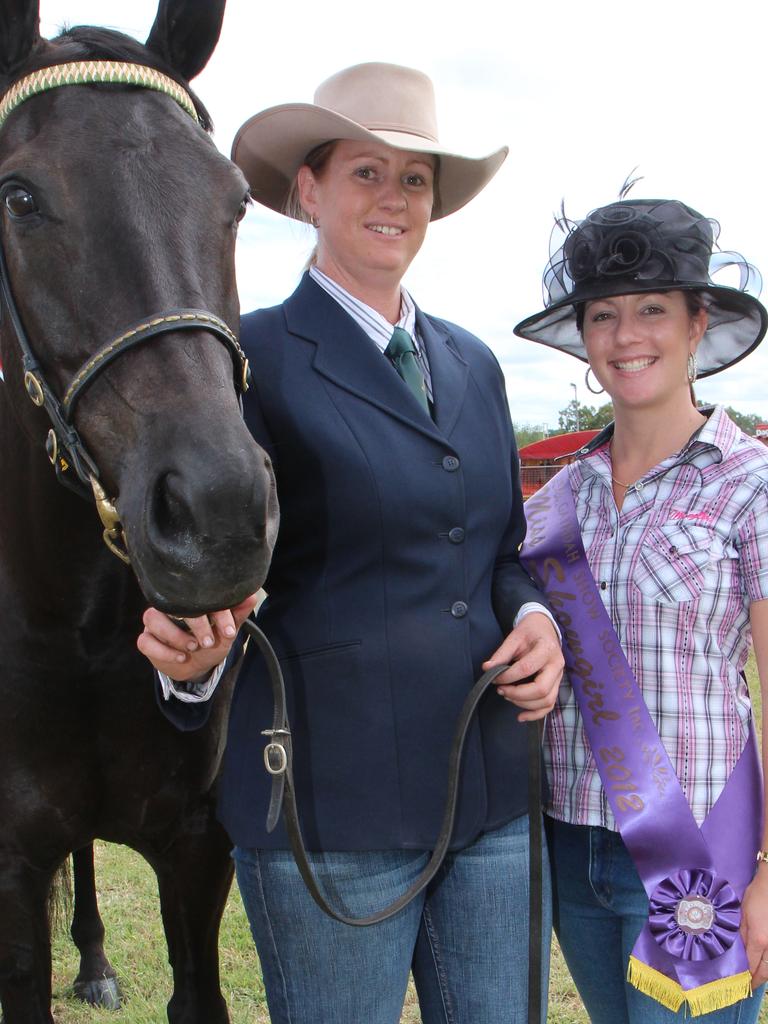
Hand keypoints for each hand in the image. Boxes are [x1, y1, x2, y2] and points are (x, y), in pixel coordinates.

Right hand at [136, 593, 259, 681]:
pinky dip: (164, 651)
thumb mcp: (226, 630)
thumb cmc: (211, 641)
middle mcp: (168, 607)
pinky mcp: (146, 641)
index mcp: (188, 600)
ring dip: (174, 635)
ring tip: (193, 647)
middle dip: (193, 622)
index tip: (229, 631)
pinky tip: (181, 657)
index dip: (214, 611)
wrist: (197, 666)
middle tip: (208, 641)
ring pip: (152, 619)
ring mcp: (155, 624)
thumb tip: (251, 595)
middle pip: (171, 603)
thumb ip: (237, 614)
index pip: (197, 596)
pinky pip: (145, 642)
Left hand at [482, 611, 563, 721]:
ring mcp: (559, 677)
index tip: (494, 677)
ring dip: (524, 703)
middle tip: (501, 690)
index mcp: (547, 649)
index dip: (507, 677)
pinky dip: (535, 714)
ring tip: (507, 696)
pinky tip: (521, 716)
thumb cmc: (530, 631)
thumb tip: (486, 668)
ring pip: (546, 700)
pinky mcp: (557, 685)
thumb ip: (501, 654)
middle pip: (541, 689)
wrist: (544, 628)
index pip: (526, 668)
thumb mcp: (514, 637)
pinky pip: (549, 705)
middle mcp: (557, 665)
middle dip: (517, 694)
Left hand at [740, 863, 767, 987]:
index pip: (751, 964)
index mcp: (759, 939)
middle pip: (766, 970)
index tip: (741, 983)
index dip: (746, 976)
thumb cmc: (756, 896)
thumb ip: (741, 934)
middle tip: (749, 987)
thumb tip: (738, 951)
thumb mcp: (743, 914)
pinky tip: (766, 966)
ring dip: (766, 974)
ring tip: (757, 979)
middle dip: (757, 981)